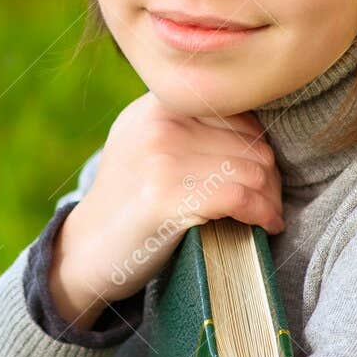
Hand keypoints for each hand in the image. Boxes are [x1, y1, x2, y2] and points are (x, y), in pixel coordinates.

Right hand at [48, 92, 283, 327]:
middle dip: (270, 176)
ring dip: (271, 199)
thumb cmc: (128, 204)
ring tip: (269, 215)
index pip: (238, 113)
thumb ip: (189, 128)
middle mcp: (158, 123)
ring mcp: (161, 158)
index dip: (258, 147)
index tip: (263, 174)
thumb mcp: (146, 146)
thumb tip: (259, 131)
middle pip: (250, 143)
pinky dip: (263, 214)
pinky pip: (240, 197)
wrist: (85, 250)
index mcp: (156, 105)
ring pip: (252, 170)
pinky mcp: (165, 198)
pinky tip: (265, 225)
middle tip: (271, 202)